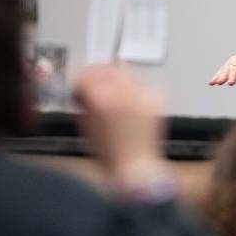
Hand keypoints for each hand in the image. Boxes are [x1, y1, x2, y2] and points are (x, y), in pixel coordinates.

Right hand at [73, 64, 165, 184]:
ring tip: (113, 90)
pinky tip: (130, 100)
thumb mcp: (86, 126)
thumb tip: (83, 90)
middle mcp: (123, 93)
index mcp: (101, 101)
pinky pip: (142, 84)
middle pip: (107, 67)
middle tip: (95, 81)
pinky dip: (134, 88)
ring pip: (126, 71)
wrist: (136, 167)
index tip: (79, 85)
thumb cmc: (107, 154)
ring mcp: (142, 94)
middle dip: (98, 73)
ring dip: (116, 77)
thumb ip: (84, 103)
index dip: (80, 80)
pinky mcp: (156, 98)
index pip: (86, 76)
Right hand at [208, 52, 235, 85]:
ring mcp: (231, 64)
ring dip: (220, 77)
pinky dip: (216, 78)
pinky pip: (221, 74)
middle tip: (228, 83)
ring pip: (225, 70)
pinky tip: (211, 83)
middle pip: (233, 67)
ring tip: (216, 83)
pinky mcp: (226, 69)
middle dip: (230, 75)